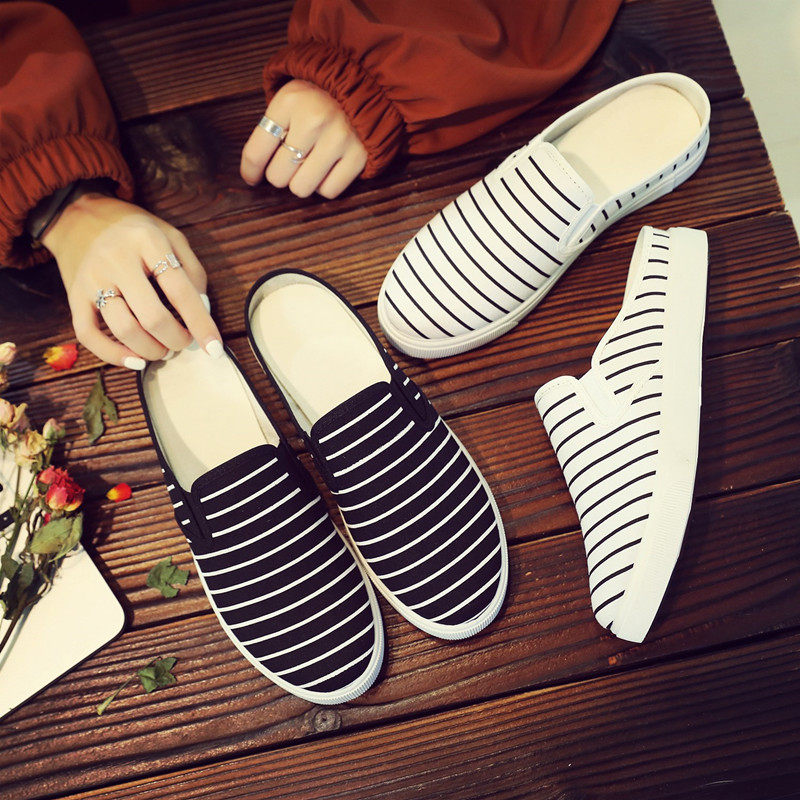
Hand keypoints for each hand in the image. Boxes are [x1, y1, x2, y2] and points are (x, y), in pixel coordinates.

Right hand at [42, 193, 221, 369]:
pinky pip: (88, 334)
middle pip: (152, 317)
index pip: (181, 291)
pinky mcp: (74, 295)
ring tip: (163, 350)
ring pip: (124, 329)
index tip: (215, 348)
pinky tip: (135, 360)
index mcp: (147, 241)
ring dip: (151, 350)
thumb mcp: (172, 236)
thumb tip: (203, 311)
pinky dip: (113, 355)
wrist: (81, 217)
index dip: (201, 324)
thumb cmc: (136, 231)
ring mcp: (92, 278)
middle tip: (184, 342)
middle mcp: (116, 259)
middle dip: (176, 340)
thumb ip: (192, 271)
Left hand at [240, 79, 366, 198]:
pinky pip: (329, 191)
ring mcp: (339, 139)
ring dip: (302, 181)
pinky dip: (325, 185)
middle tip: (290, 162)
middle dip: (281, 173)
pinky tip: (328, 168)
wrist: (366, 85)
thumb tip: (256, 170)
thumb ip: (273, 128)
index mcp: (290, 101)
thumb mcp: (291, 98)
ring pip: (301, 188)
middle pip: (278, 176)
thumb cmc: (320, 97)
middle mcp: (313, 120)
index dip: (250, 171)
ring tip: (310, 164)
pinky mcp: (359, 156)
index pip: (257, 151)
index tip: (251, 178)